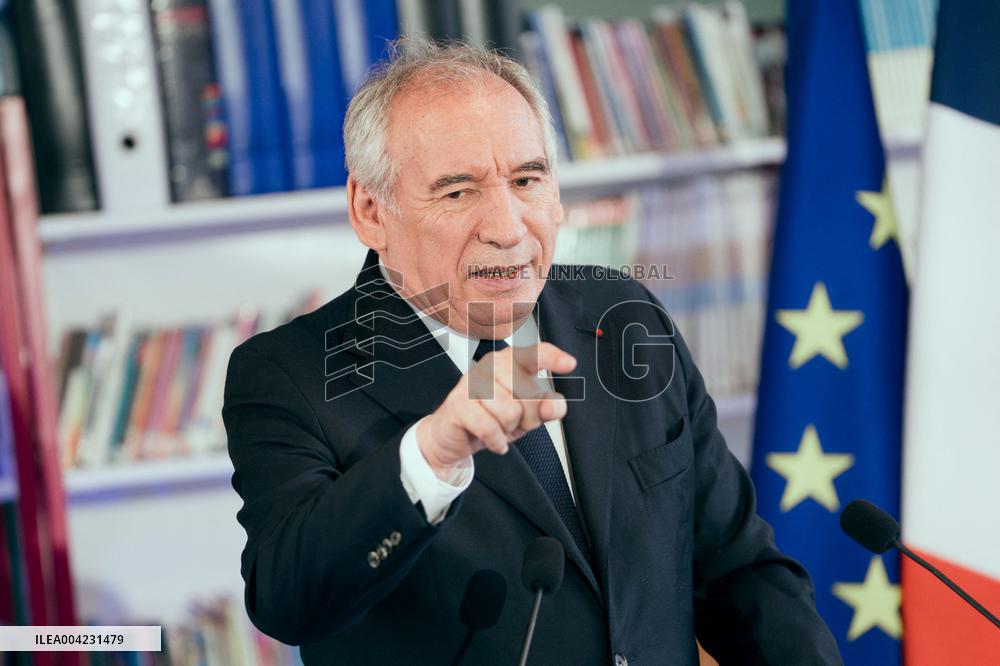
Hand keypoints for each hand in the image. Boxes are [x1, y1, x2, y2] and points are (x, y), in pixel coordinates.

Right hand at [417, 343, 576, 479]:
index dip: (554, 358)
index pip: (536, 354)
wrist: (453, 434)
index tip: (569, 364)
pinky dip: (495, 440)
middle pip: (529, 393)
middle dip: (527, 417)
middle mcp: (492, 366)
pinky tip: (494, 440)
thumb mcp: (526, 414)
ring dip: (508, 429)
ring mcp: (473, 382)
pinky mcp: (459, 403)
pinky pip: (489, 427)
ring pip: (510, 411)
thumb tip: (554, 406)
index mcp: (512, 362)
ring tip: (498, 426)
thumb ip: (545, 408)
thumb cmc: (491, 417)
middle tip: (513, 421)